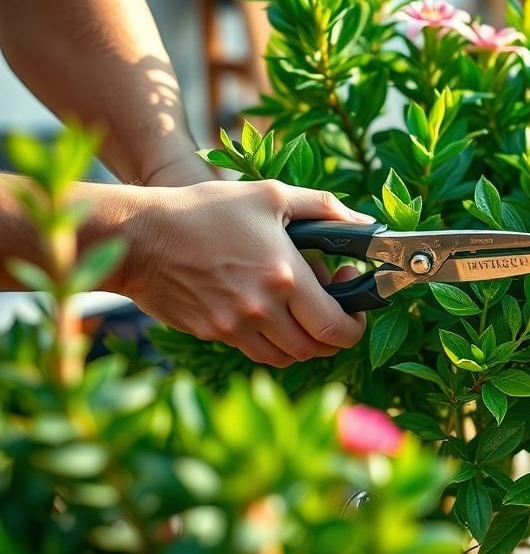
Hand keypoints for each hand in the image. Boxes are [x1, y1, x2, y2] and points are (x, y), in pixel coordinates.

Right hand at [119, 180, 370, 366]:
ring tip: (299, 310)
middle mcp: (262, 309)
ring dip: (302, 341)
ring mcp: (235, 327)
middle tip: (332, 307)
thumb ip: (323, 208)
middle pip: (315, 349)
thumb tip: (365, 223)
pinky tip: (267, 311)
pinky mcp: (213, 333)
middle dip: (333, 334)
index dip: (354, 325)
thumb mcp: (270, 195)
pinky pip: (254, 350)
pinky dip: (270, 341)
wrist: (140, 236)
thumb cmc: (204, 210)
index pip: (336, 327)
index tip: (354, 301)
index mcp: (285, 277)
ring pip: (286, 357)